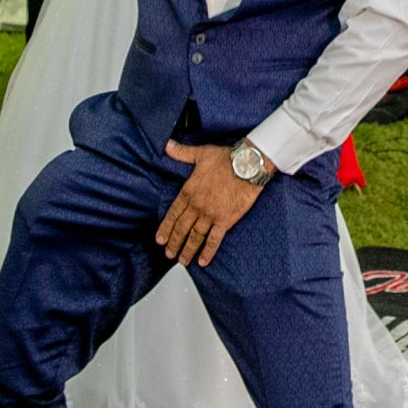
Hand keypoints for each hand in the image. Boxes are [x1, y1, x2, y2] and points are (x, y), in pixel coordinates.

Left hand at [155, 140, 266, 265]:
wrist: (248, 165)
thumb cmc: (226, 158)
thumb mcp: (200, 153)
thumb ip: (181, 153)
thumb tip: (167, 145)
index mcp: (189, 191)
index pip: (173, 213)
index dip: (166, 227)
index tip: (160, 239)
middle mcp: (197, 206)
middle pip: (182, 228)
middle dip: (174, 243)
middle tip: (168, 254)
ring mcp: (210, 215)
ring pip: (195, 237)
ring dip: (187, 250)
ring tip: (181, 261)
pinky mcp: (226, 221)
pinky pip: (214, 240)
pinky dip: (208, 252)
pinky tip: (203, 262)